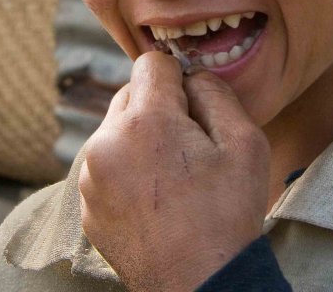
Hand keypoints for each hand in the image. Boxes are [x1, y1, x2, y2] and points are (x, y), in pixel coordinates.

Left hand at [79, 52, 270, 291]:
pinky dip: (128, 170)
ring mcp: (91, 178)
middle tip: (189, 147)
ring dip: (141, 138)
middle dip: (159, 108)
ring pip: (117, 129)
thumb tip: (192, 77)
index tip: (195, 109)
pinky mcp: (88, 207)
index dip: (180, 79)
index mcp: (144, 121)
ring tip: (173, 177)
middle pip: (130, 94)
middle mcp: (106, 143)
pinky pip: (108, 166)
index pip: (152, 63)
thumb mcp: (244, 141)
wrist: (203, 286)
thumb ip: (215, 91)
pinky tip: (157, 198)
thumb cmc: (227, 214)